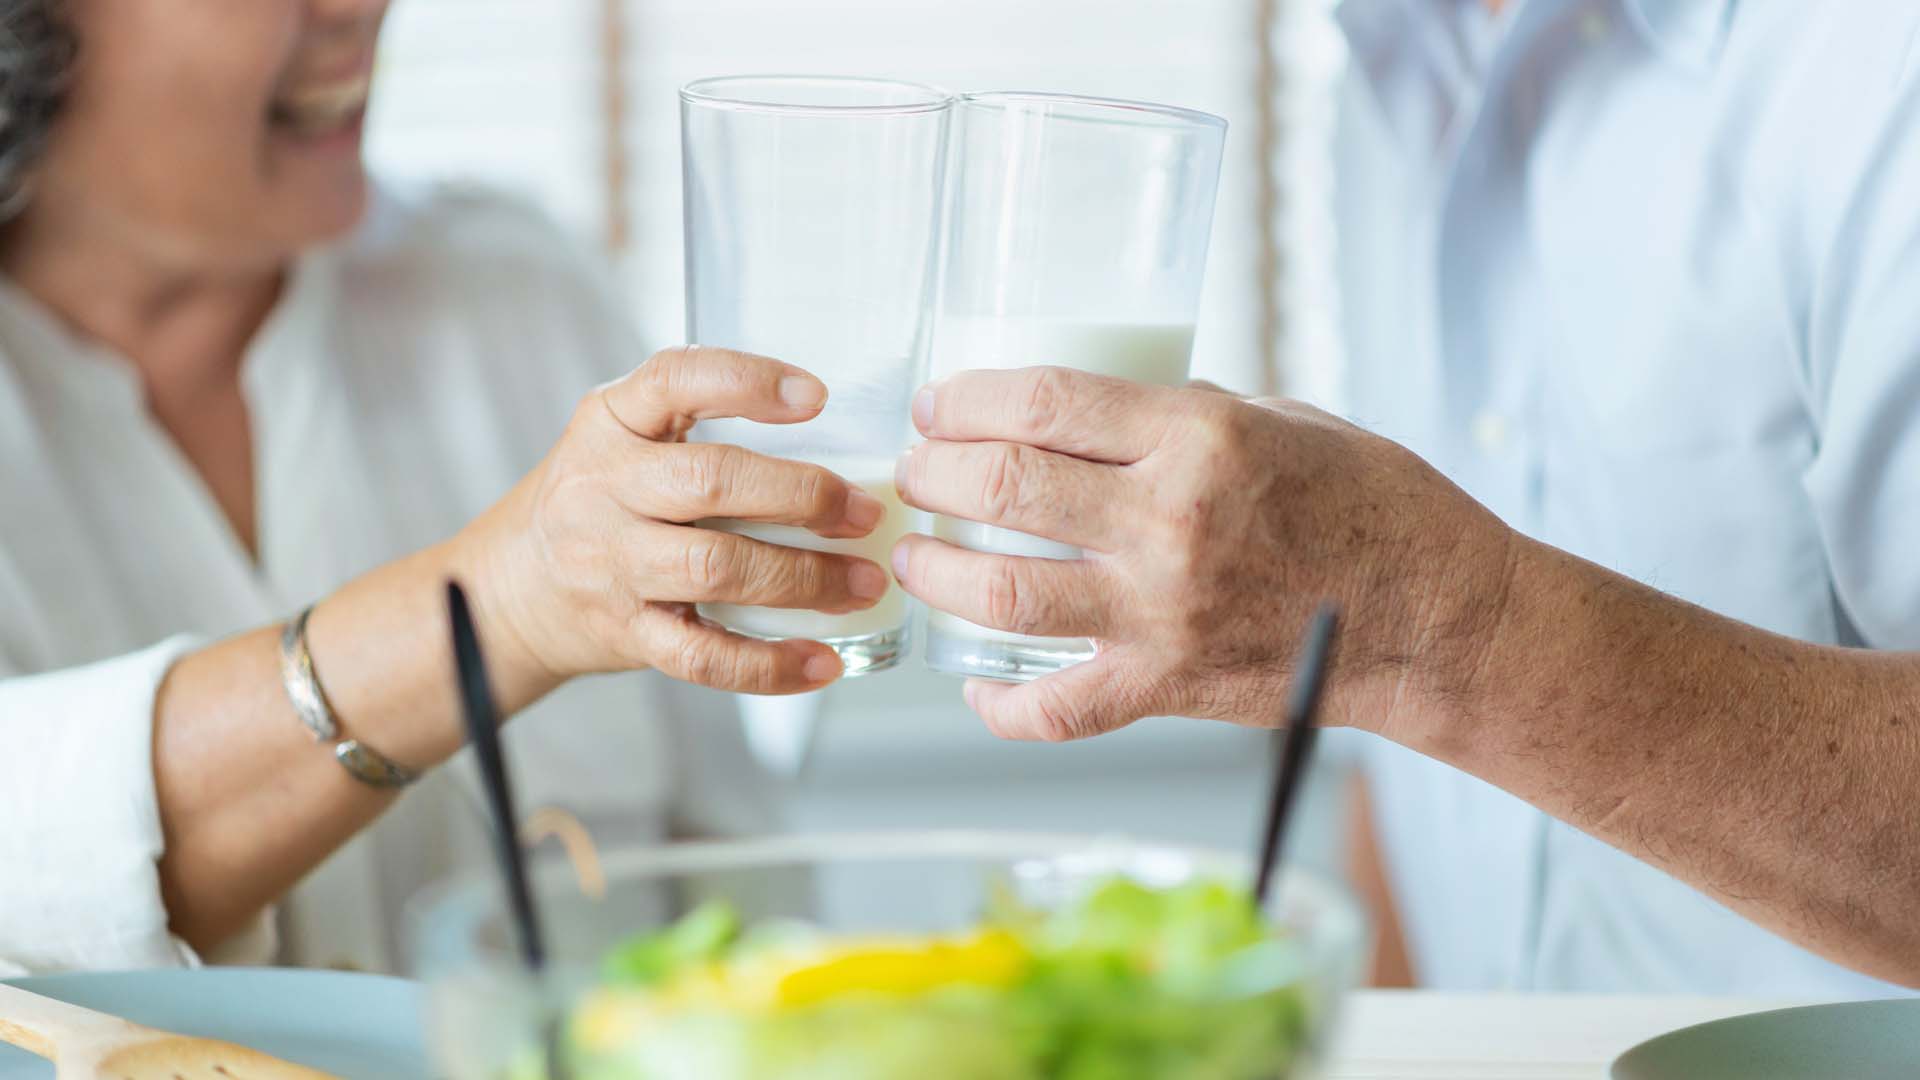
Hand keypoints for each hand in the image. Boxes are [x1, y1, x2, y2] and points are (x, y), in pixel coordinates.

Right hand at [456, 346, 889, 696]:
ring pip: (716, 569)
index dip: (747, 383)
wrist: (512, 588)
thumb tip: (836, 442)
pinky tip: (822, 660)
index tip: (818, 397)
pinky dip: (769, 665)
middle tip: (865, 511)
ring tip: (864, 581)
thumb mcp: (623, 436)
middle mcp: (603, 487)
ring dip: (805, 578)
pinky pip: (704, 655)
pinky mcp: (627, 633)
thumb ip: (699, 425)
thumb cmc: (599, 500)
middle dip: (802, 496)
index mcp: (610, 421)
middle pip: (710, 483)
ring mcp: (611, 565)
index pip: (675, 380)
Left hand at [890, 366, 1519, 739]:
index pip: (1045, 402)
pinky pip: (1056, 709)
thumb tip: (1097, 416)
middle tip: (917, 470)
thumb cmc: (1374, 507)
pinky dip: (1001, 705)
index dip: (969, 397)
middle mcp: (1170, 523)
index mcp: (1200, 438)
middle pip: (1004, 486)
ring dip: (939, 570)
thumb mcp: (1282, 419)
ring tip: (919, 555)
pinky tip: (974, 683)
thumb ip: (1183, 414)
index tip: (940, 402)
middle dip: (936, 471)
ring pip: (1002, 592)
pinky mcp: (1168, 686)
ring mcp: (1163, 613)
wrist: (1437, 618)